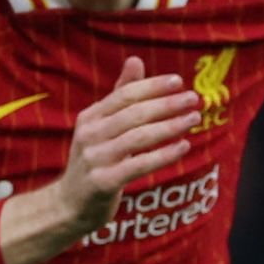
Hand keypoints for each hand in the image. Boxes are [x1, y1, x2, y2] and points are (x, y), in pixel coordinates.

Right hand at [58, 57, 201, 230]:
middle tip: (194, 99)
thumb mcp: (101, 126)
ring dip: (170, 126)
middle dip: (166, 104)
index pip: (125, 94)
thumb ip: (120, 95)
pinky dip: (164, 155)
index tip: (179, 81)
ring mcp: (95, 159)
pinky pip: (139, 165)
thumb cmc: (95, 160)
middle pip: (134, 113)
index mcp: (90, 117)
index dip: (152, 86)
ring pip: (139, 137)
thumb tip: (136, 59)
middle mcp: (90, 134)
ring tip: (193, 119)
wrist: (69, 204)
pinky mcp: (104, 182)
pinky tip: (184, 146)